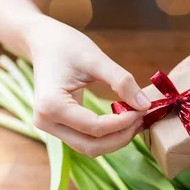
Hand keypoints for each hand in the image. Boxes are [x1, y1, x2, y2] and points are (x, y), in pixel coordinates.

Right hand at [22, 15, 150, 156]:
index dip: (123, 122)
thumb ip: (121, 82)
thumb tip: (145, 105)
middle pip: (91, 146)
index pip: (95, 127)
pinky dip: (107, 135)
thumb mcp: (96, 59)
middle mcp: (46, 122)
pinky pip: (86, 140)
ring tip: (136, 121)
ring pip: (89, 147)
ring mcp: (50, 127)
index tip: (144, 109)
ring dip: (115, 139)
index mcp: (51, 105)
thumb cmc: (66, 46)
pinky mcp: (58, 127)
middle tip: (142, 119)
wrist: (43, 42)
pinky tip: (123, 122)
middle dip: (121, 137)